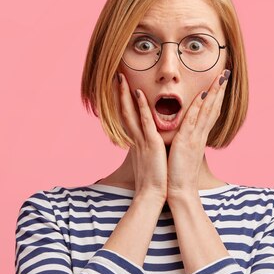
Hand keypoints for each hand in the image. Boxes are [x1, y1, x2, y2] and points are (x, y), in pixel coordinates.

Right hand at [117, 72, 167, 199]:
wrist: (153, 195)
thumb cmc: (155, 181)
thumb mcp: (151, 161)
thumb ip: (151, 150)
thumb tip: (154, 145)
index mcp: (138, 143)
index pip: (130, 119)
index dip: (125, 104)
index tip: (123, 89)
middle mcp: (136, 139)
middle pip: (125, 112)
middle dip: (121, 94)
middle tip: (117, 77)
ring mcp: (142, 140)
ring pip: (131, 113)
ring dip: (126, 95)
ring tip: (122, 78)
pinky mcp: (150, 144)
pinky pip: (144, 122)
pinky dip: (141, 107)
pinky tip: (138, 93)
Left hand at [167, 69, 229, 197]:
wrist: (180, 191)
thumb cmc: (179, 174)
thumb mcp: (184, 153)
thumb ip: (185, 141)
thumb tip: (182, 133)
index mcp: (199, 137)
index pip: (210, 112)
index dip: (216, 97)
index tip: (220, 83)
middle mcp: (200, 135)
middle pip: (213, 108)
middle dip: (220, 90)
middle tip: (226, 73)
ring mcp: (195, 138)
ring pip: (207, 111)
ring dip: (213, 93)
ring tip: (220, 78)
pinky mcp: (186, 142)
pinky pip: (193, 120)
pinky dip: (197, 106)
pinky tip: (201, 93)